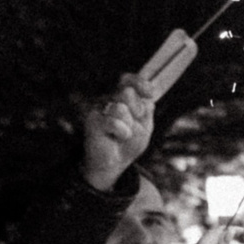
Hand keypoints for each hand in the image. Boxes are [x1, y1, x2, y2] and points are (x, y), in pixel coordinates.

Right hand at [81, 76, 156, 192]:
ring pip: (120, 108)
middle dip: (137, 110)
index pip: (128, 80)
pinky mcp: (92, 120)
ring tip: (124, 134)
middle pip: (127, 92)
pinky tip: (119, 137)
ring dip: (129, 125)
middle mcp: (109, 100)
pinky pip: (114, 122)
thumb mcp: (145, 126)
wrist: (115, 163)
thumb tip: (147, 97)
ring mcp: (99, 109)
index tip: (150, 94)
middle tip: (134, 125)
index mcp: (122, 98)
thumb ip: (146, 110)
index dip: (139, 83)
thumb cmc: (129, 143)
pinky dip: (122, 132)